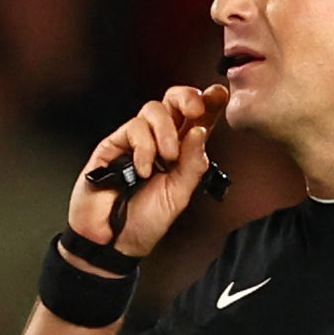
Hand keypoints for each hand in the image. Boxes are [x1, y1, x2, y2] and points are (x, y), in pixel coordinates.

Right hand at [64, 86, 225, 258]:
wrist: (113, 240)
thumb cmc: (144, 221)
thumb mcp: (179, 196)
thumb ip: (193, 165)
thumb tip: (200, 131)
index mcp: (182, 151)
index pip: (198, 120)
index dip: (210, 103)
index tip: (220, 94)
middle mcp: (160, 140)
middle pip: (173, 101)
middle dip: (187, 98)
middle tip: (196, 111)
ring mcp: (136, 140)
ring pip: (154, 109)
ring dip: (166, 132)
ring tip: (166, 159)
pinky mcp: (114, 143)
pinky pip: (134, 128)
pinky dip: (144, 148)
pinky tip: (143, 169)